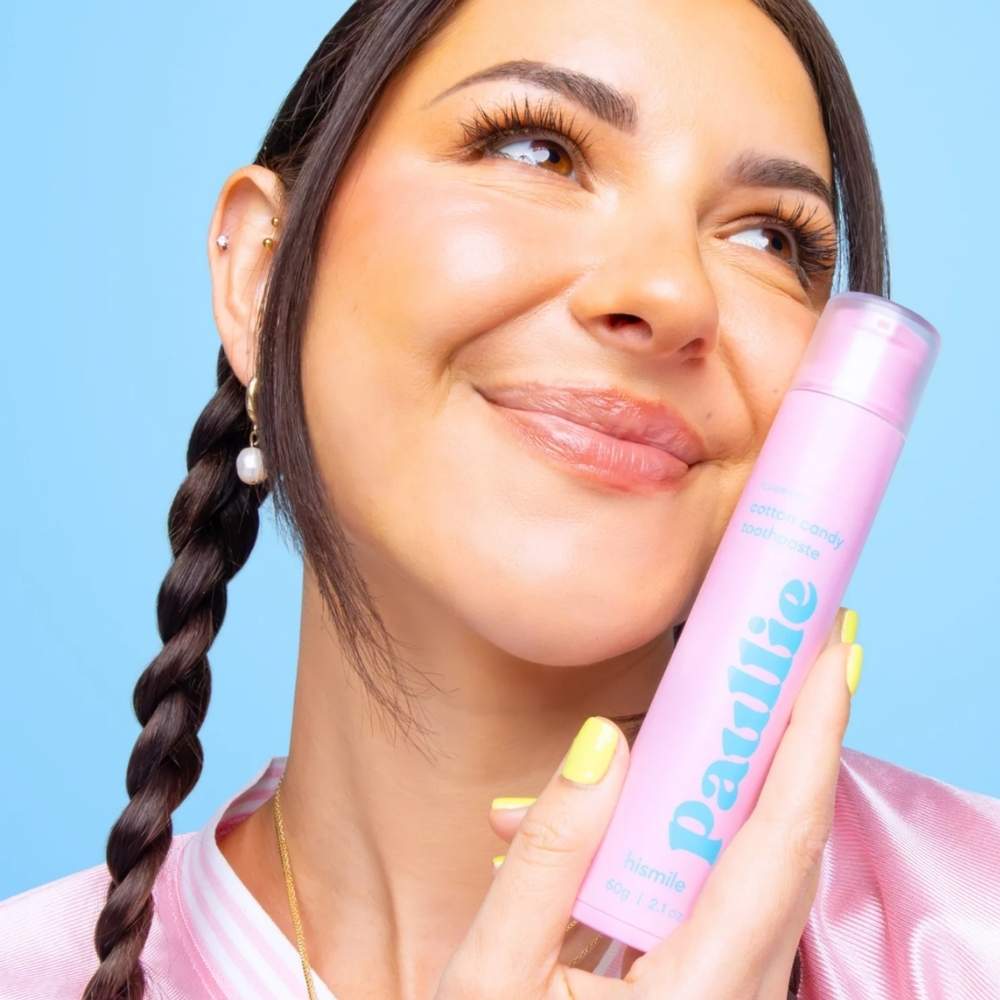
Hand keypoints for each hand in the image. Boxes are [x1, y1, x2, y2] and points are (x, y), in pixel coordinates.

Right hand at [434, 607, 859, 998]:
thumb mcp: (492, 973)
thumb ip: (551, 856)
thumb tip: (609, 742)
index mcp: (699, 992)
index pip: (777, 840)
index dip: (811, 736)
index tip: (832, 653)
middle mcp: (738, 995)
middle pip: (786, 842)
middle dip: (795, 735)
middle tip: (790, 649)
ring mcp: (728, 993)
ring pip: (760, 865)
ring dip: (745, 775)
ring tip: (723, 703)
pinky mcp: (704, 985)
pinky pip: (724, 889)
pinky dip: (700, 825)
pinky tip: (642, 794)